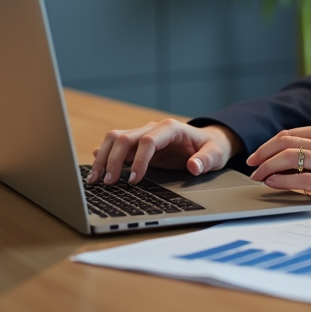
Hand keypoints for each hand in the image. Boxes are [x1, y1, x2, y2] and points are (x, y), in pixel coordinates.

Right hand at [88, 119, 243, 185]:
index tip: (134, 181)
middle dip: (113, 160)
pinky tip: (95, 168)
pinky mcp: (137, 144)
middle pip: (125, 138)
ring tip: (95, 179)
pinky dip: (104, 155)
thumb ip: (206, 160)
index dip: (139, 160)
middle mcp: (153, 128)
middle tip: (108, 183)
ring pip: (115, 139)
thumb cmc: (210, 148)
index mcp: (170, 128)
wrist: (206, 142)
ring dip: (103, 157)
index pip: (148, 141)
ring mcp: (143, 134)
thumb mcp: (215, 154)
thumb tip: (194, 167)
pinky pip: (116, 145)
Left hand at [246, 123, 310, 205]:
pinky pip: (301, 179)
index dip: (269, 144)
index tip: (258, 154)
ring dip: (266, 168)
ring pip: (287, 159)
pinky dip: (282, 181)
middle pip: (284, 142)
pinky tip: (273, 185)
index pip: (291, 133)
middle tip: (250, 166)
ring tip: (257, 178)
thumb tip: (307, 158)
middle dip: (261, 154)